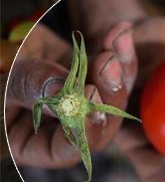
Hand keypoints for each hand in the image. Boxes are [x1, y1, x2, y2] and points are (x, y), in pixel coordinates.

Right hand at [4, 22, 136, 167]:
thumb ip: (28, 88)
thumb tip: (67, 94)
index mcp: (30, 143)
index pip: (66, 150)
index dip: (84, 131)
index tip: (92, 104)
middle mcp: (59, 125)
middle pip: (97, 120)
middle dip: (109, 93)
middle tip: (109, 66)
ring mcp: (74, 97)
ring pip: (109, 92)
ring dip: (119, 68)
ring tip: (116, 46)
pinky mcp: (82, 71)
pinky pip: (105, 65)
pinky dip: (114, 49)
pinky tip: (119, 32)